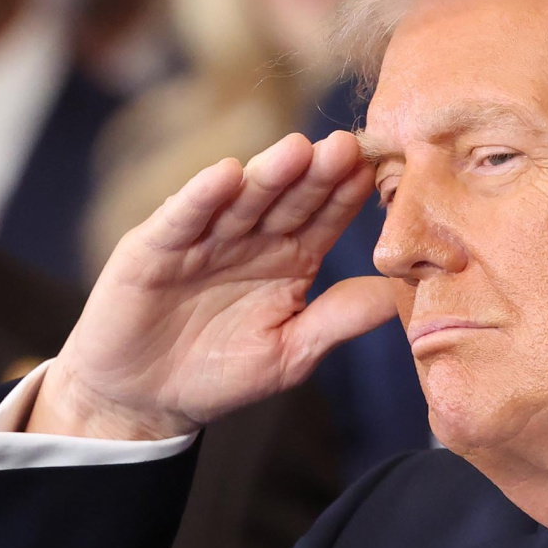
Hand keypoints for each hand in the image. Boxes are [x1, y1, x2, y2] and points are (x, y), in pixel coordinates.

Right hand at [27, 131, 398, 440]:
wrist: (146, 400)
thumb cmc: (223, 373)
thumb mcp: (292, 351)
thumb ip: (341, 318)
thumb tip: (401, 292)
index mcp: (293, 257)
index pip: (326, 219)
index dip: (348, 196)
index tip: (376, 172)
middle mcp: (253, 237)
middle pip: (290, 199)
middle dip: (317, 174)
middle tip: (347, 147)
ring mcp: (205, 237)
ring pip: (242, 199)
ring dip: (268, 174)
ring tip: (297, 149)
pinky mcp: (155, 247)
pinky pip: (183, 218)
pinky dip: (202, 197)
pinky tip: (225, 175)